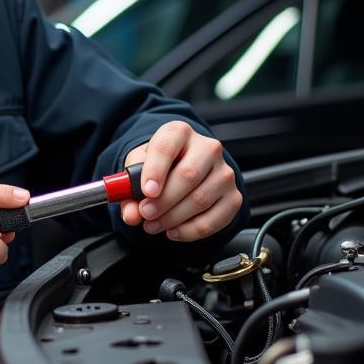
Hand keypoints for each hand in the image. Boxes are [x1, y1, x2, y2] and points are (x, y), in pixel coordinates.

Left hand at [118, 121, 240, 241]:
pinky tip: (173, 231)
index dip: (156, 170)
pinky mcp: (233, 197)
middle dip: (164, 200)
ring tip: (153, 225)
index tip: (147, 192)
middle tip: (146, 214)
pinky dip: (190, 231)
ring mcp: (224, 173)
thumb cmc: (159, 165)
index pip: (167, 147)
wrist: (182, 168)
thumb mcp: (138, 169)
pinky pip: (214, 219)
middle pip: (188, 175)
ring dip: (173, 218)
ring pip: (200, 200)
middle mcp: (207, 148)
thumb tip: (131, 215)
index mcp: (179, 132)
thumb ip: (129, 191)